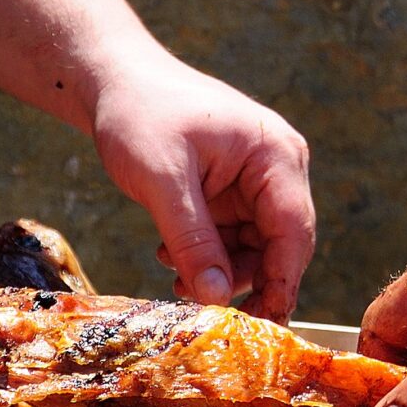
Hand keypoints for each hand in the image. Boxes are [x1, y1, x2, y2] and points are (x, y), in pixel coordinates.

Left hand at [90, 61, 314, 321]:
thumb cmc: (139, 115)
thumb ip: (192, 241)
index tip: (263, 326)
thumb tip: (218, 299)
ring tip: (175, 276)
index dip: (282, 281)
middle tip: (209, 314)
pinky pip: (232, 238)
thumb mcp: (163, 181)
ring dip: (221, 271)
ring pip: (255, 248)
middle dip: (245, 280)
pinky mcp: (232, 192)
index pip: (294, 230)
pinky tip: (169, 255)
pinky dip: (206, 256)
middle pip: (280, 244)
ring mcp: (256, 181)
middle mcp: (277, 167)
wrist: (112, 80)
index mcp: (275, 154)